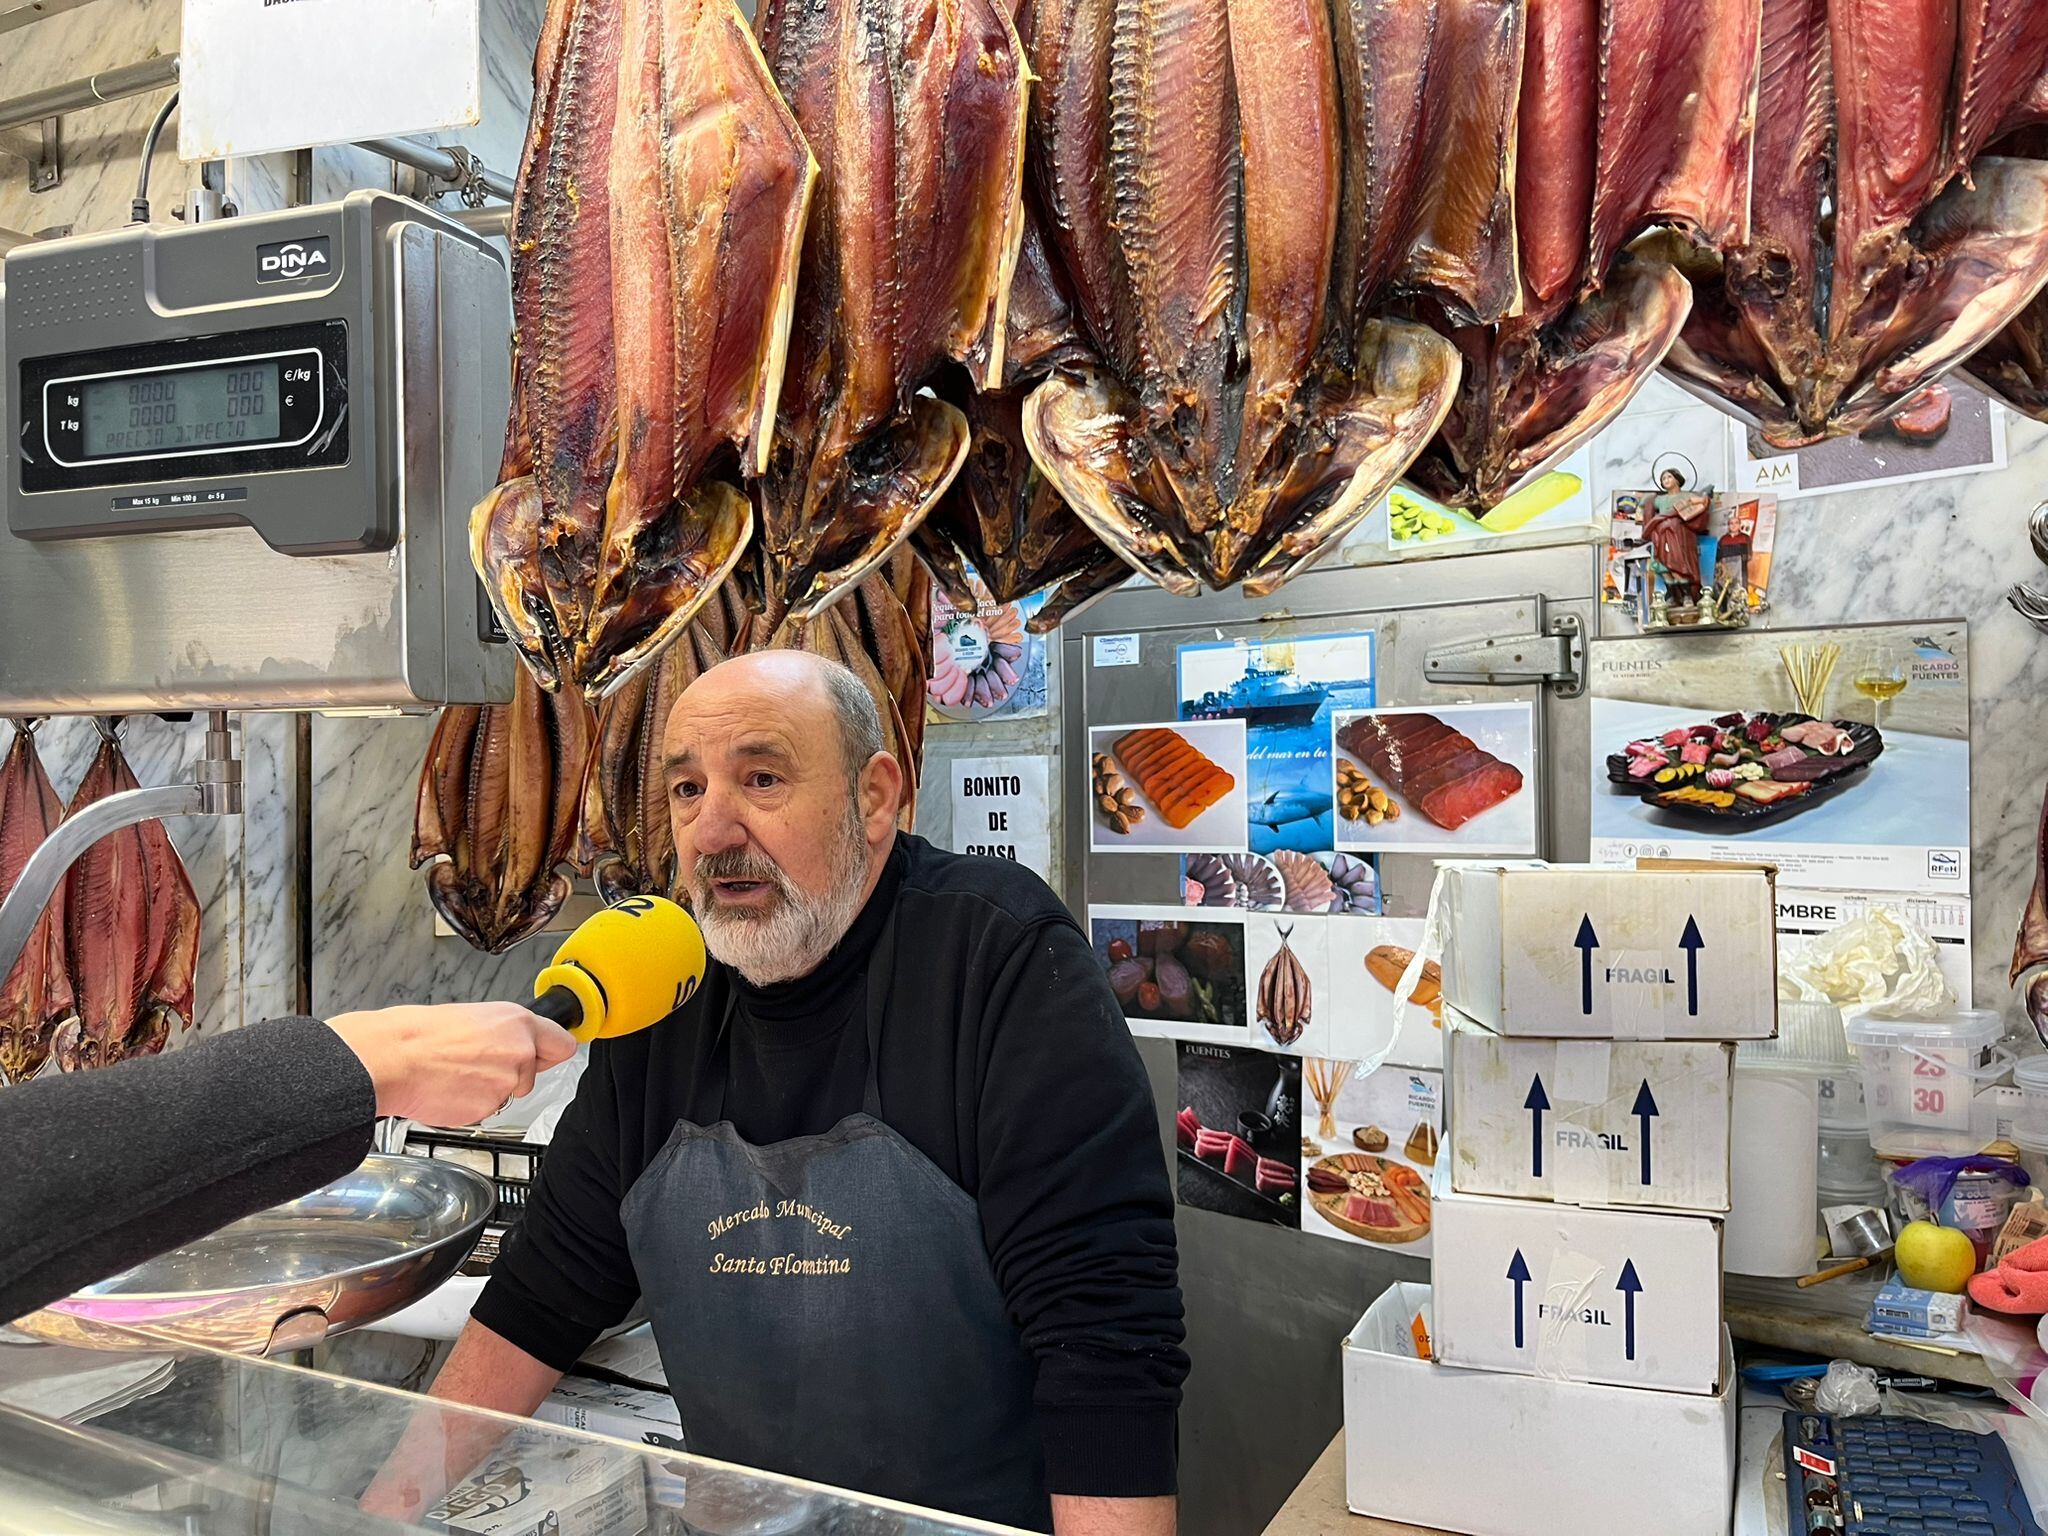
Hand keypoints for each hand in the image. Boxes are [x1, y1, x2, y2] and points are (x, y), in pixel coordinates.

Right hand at [324, 1003, 576, 1124]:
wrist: (393, 1059)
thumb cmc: (420, 1034)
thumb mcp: (473, 1016)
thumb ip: (505, 1032)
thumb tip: (515, 1042)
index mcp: (518, 1022)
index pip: (563, 1044)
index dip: (552, 1052)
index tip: (550, 1055)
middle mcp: (520, 1052)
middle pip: (532, 1073)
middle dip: (512, 1074)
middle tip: (476, 1064)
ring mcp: (507, 1082)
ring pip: (508, 1092)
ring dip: (488, 1090)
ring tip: (455, 1073)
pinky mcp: (489, 1107)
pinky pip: (486, 1109)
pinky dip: (470, 1103)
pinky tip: (449, 1088)